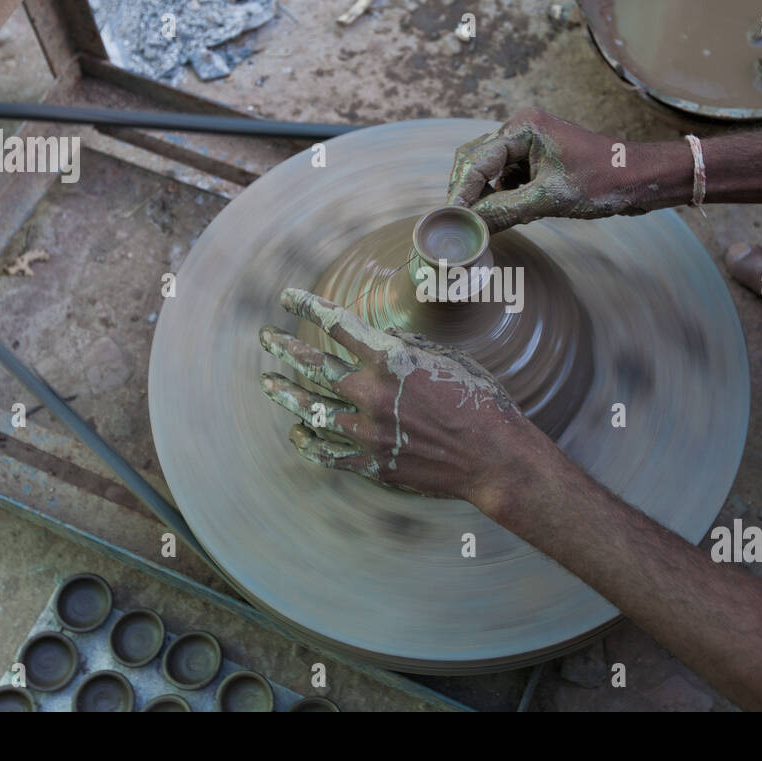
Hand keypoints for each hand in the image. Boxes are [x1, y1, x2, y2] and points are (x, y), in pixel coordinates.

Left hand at [258, 288, 546, 506]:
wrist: (494, 457)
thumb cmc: (480, 401)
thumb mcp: (448, 358)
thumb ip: (407, 348)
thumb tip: (380, 339)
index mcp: (390, 360)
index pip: (336, 324)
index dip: (308, 306)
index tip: (288, 297)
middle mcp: (371, 393)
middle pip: (314, 365)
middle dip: (285, 347)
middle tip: (266, 337)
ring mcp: (368, 431)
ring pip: (311, 409)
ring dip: (286, 394)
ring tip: (268, 383)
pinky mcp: (373, 463)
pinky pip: (326, 453)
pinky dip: (308, 441)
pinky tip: (298, 432)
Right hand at [446, 108, 643, 231]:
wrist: (641, 178)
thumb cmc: (604, 181)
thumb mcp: (550, 199)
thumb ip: (505, 211)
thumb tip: (471, 226)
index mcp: (523, 127)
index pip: (475, 160)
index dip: (460, 192)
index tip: (450, 220)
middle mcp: (521, 129)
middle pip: (476, 161)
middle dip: (467, 192)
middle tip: (459, 224)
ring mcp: (529, 143)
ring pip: (490, 171)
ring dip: (485, 196)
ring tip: (483, 224)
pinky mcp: (538, 159)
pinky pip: (507, 178)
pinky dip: (501, 197)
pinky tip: (506, 216)